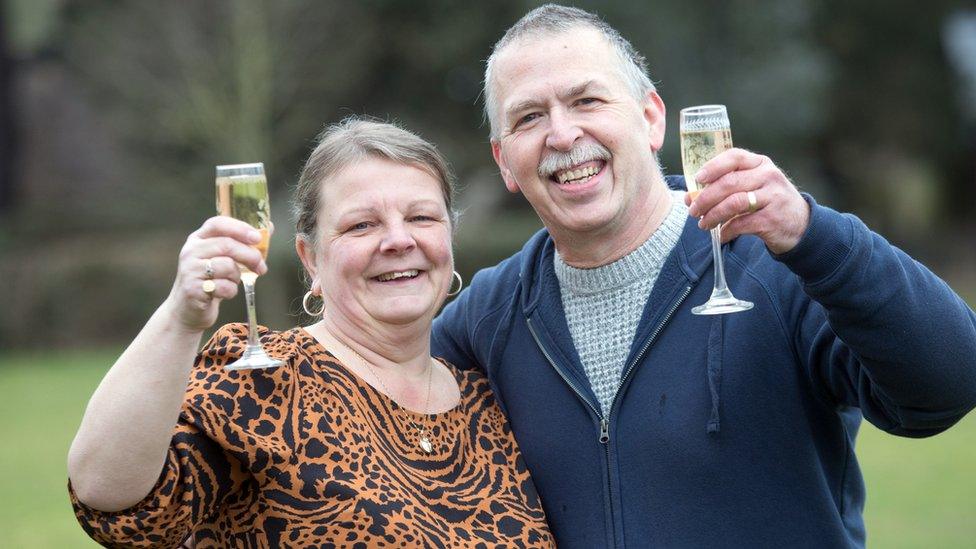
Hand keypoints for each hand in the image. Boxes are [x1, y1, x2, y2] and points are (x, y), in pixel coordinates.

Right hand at [164, 216, 267, 330]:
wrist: (187, 308)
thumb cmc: (210, 280)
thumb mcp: (224, 258)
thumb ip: (243, 243)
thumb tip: (268, 227)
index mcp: (198, 238)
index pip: (218, 223)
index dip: (240, 228)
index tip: (257, 238)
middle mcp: (191, 251)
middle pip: (227, 245)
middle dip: (250, 255)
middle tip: (260, 267)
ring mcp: (190, 270)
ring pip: (227, 266)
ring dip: (238, 276)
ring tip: (233, 281)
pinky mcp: (193, 289)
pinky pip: (224, 287)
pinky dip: (231, 291)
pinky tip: (225, 292)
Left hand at [685, 148, 809, 253]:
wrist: (801, 225)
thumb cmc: (769, 203)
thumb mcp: (753, 187)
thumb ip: (725, 188)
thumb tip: (690, 197)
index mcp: (760, 163)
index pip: (734, 157)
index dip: (713, 167)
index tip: (697, 179)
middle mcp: (768, 176)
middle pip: (729, 183)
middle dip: (705, 198)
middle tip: (693, 210)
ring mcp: (773, 197)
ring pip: (734, 203)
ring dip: (713, 215)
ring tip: (703, 224)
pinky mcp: (772, 218)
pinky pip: (742, 224)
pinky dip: (727, 231)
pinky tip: (721, 235)